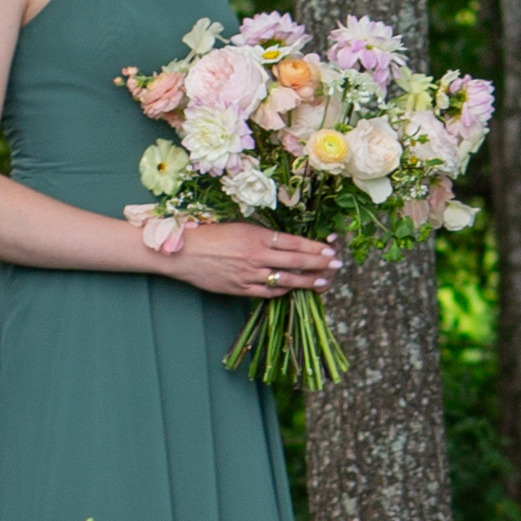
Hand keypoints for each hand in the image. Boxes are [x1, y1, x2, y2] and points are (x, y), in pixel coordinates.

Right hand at [150, 220, 342, 304]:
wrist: (182, 252)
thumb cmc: (210, 235)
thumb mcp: (239, 226)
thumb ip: (263, 235)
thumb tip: (286, 241)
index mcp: (256, 236)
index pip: (294, 242)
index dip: (315, 247)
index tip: (331, 250)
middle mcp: (256, 255)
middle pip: (295, 261)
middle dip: (320, 264)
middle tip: (337, 265)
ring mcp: (248, 274)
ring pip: (285, 280)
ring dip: (307, 282)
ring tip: (323, 282)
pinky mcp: (239, 289)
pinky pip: (267, 293)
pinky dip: (282, 292)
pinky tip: (293, 290)